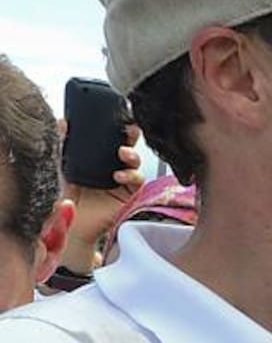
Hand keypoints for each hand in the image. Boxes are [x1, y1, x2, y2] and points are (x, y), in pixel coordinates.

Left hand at [61, 124, 143, 271]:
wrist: (72, 226)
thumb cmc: (67, 199)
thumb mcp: (62, 167)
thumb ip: (63, 145)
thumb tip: (62, 122)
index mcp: (96, 158)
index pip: (109, 137)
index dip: (116, 126)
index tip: (117, 116)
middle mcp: (110, 167)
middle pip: (127, 145)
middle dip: (131, 136)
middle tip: (129, 129)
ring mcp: (121, 181)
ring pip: (135, 162)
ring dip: (133, 155)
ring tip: (123, 153)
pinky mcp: (128, 195)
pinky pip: (137, 181)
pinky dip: (132, 175)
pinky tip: (119, 175)